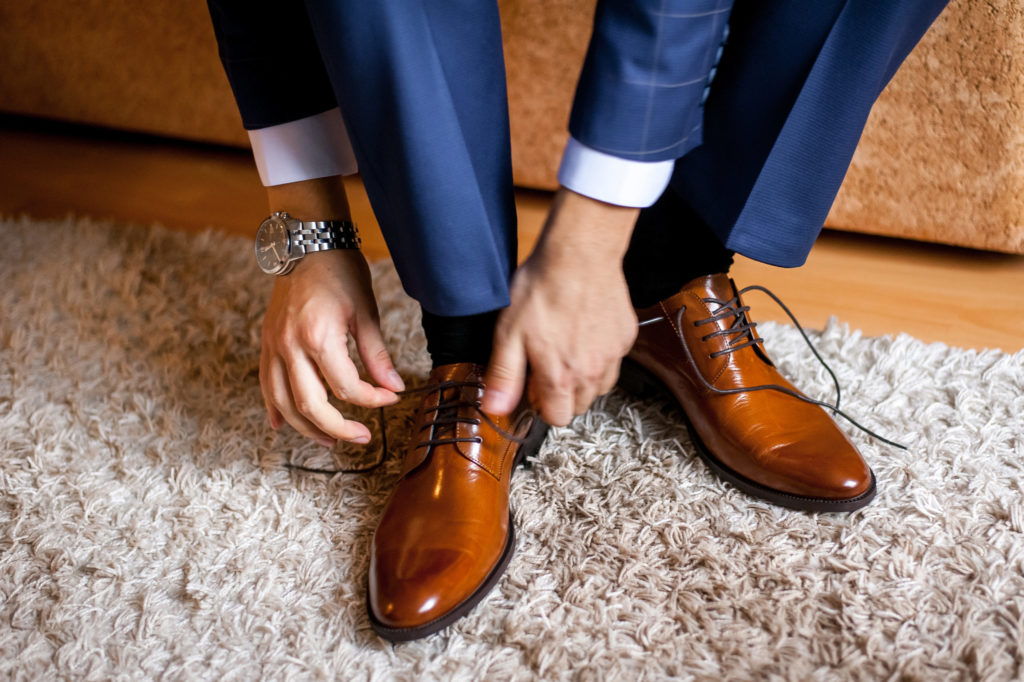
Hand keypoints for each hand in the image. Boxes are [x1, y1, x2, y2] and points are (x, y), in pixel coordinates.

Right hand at [261, 249, 403, 445]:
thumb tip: (393, 387)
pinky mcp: (267, 343)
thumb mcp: (365, 311)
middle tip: (362, 437)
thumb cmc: (339, 271)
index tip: (391, 398)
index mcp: (318, 337)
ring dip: (305, 427)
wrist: (306, 242)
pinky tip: (284, 425)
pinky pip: (266, 385)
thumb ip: (377, 354)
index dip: (372, 400)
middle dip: (338, 427)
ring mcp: (273, 346)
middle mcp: (290, 346)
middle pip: (310, 404)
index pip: (346, 387)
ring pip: (282, 402)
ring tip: (329, 441)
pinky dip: (275, 408)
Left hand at [482, 188, 638, 425]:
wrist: (579, 254)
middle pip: (579, 405)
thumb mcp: (509, 333)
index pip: (557, 418)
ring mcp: (613, 355)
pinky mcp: (626, 337)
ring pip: (599, 386)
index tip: (533, 383)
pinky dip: (601, 354)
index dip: (541, 404)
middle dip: (562, 393)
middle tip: (548, 362)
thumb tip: (495, 407)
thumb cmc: (541, 290)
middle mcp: (591, 373)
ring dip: (583, 377)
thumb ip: (505, 375)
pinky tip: (586, 331)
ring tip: (568, 347)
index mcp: (561, 377)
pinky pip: (614, 360)